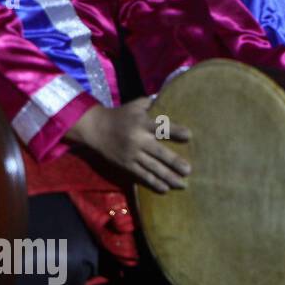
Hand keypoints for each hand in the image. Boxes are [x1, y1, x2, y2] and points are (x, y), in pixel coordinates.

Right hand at [65, 98, 190, 193]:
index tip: (189, 135)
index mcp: (142, 123)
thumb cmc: (121, 115)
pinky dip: (153, 182)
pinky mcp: (126, 164)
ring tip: (182, 184)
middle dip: (174, 162)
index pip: (161, 127)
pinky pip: (141, 175)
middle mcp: (138, 140)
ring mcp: (131, 154)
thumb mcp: (135, 105)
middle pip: (158, 152)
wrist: (95, 128)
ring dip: (167, 177)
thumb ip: (152, 103)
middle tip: (188, 170)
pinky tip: (165, 188)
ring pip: (152, 167)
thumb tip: (169, 96)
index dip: (175, 131)